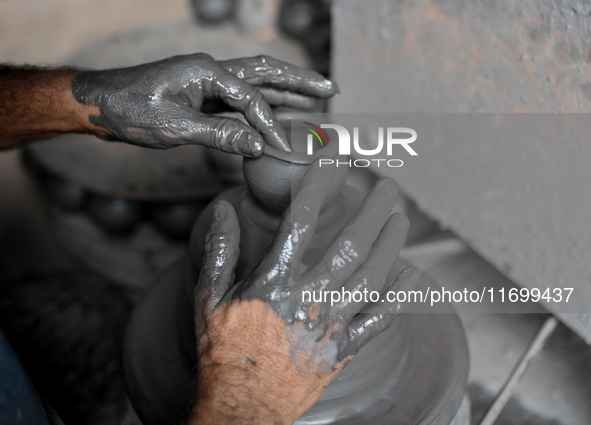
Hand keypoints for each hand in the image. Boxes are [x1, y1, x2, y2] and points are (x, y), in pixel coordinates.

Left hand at [72, 54, 338, 154]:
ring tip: (317, 96)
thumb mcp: (173, 127)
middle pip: (267, 72)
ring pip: (258, 82)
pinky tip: (278, 112)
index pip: (251, 98)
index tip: (282, 148)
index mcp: (207, 72)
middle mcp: (213, 71)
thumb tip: (258, 146)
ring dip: (287, 89)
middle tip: (331, 88)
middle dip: (300, 81)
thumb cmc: (131, 111)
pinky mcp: (204, 96)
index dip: (269, 124)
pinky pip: (242, 98)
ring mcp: (209, 82)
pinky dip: (264, 105)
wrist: (102, 104)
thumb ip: (218, 135)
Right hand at [190, 162, 419, 424]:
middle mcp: (310, 298)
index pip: (302, 220)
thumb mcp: (209, 297)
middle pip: (351, 243)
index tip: (330, 161)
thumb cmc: (223, 351)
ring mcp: (332, 324)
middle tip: (389, 186)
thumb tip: (223, 212)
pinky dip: (399, 295)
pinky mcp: (345, 348)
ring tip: (401, 217)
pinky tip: (410, 274)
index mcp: (275, 281)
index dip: (318, 185)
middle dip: (374, 209)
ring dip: (391, 243)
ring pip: (373, 275)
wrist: (242, 407)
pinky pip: (380, 318)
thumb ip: (219, 251)